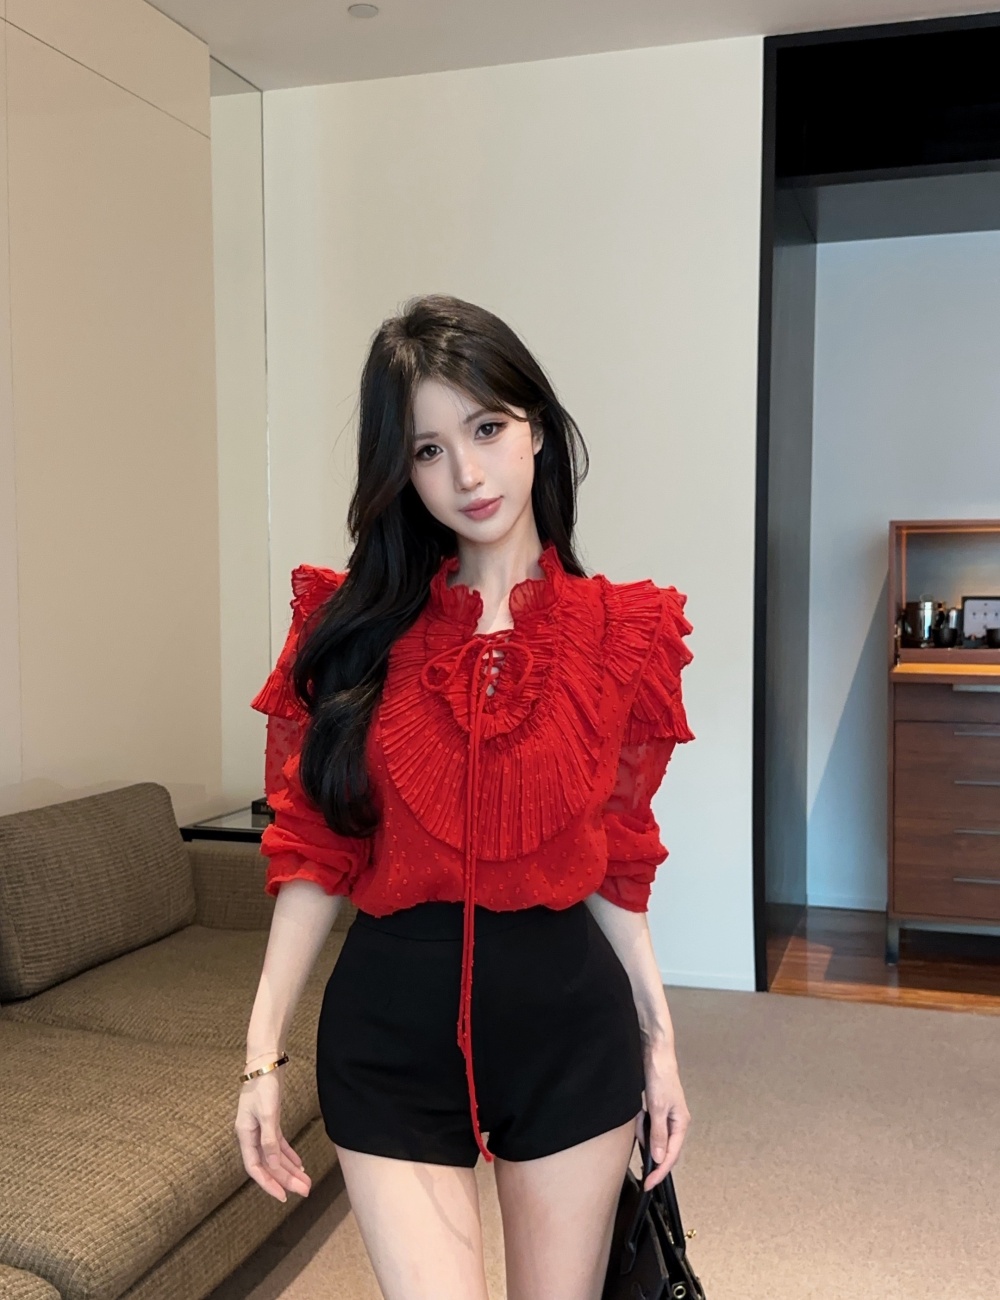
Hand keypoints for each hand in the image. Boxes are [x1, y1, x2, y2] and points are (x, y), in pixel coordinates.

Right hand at [234, 1072, 311, 1201]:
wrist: (266, 1063)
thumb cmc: (263, 1086)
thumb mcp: (267, 1114)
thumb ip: (269, 1140)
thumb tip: (271, 1165)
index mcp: (245, 1135)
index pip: (256, 1168)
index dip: (268, 1183)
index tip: (283, 1196)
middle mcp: (251, 1135)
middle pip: (268, 1164)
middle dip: (285, 1179)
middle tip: (303, 1191)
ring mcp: (260, 1129)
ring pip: (275, 1156)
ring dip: (289, 1169)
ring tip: (305, 1182)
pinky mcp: (270, 1122)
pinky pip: (279, 1145)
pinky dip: (288, 1155)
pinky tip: (299, 1165)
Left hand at [636, 1039, 689, 1190]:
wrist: (655, 1053)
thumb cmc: (661, 1076)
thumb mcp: (658, 1108)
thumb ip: (658, 1134)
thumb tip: (658, 1156)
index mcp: (681, 1123)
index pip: (671, 1155)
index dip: (660, 1171)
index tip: (650, 1184)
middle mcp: (676, 1121)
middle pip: (665, 1149)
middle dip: (652, 1157)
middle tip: (642, 1173)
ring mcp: (666, 1115)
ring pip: (654, 1137)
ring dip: (645, 1136)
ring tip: (639, 1124)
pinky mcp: (657, 1108)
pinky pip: (648, 1125)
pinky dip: (642, 1125)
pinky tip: (638, 1118)